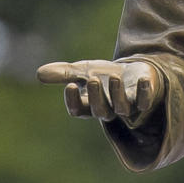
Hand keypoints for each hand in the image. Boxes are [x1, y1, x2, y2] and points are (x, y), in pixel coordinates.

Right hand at [36, 59, 161, 123]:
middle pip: (101, 112)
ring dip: (117, 93)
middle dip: (97, 97)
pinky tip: (142, 79)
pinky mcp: (145, 100)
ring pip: (122, 108)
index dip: (74, 101)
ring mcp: (128, 106)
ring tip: (114, 77)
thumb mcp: (84, 70)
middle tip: (93, 80)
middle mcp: (110, 109)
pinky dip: (144, 91)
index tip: (70, 85)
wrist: (135, 72)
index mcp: (91, 105)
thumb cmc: (106, 74)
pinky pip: (145, 101)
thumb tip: (38, 74)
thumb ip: (64, 73)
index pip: (79, 111)